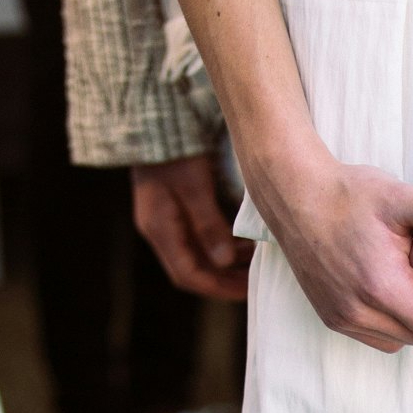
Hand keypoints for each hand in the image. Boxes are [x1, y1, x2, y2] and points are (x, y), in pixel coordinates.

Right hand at [132, 154, 253, 299]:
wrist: (156, 121)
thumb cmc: (175, 151)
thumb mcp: (195, 187)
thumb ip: (209, 225)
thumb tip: (225, 261)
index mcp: (159, 229)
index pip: (188, 275)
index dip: (218, 288)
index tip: (246, 291)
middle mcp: (160, 230)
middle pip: (193, 269)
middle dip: (224, 279)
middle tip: (256, 281)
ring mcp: (166, 221)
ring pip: (198, 255)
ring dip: (225, 263)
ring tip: (255, 262)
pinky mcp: (176, 210)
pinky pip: (198, 239)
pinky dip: (220, 245)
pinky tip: (243, 244)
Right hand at [271, 159, 412, 353]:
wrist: (295, 197)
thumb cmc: (348, 193)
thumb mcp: (397, 195)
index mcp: (382, 287)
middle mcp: (361, 313)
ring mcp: (344, 320)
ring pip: (405, 341)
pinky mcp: (334, 319)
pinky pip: (381, 337)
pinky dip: (399, 321)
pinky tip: (402, 287)